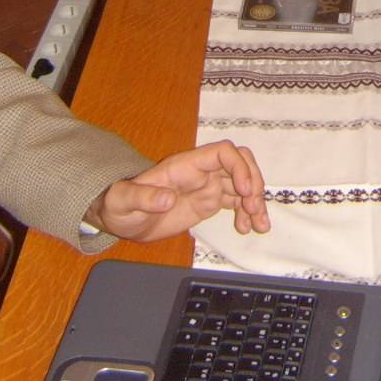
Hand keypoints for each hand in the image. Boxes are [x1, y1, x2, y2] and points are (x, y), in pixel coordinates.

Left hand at [89, 140, 270, 241]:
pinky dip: (248, 212)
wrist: (123, 219)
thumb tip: (167, 198)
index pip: (222, 152)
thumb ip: (143, 198)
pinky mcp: (209, 202)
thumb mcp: (123, 202)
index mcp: (184, 166)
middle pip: (240, 163)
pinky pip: (237, 201)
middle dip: (253, 182)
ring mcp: (207, 186)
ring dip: (256, 200)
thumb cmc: (121, 206)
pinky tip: (249, 228)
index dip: (238, 167)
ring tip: (259, 225)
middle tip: (253, 208)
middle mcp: (201, 172)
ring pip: (243, 183)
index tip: (244, 191)